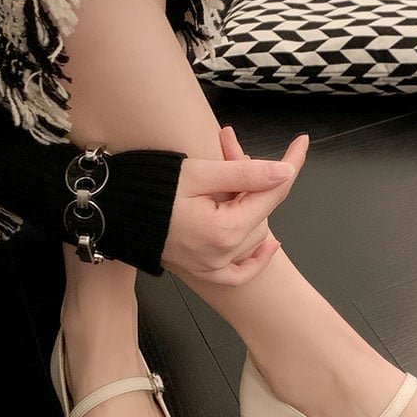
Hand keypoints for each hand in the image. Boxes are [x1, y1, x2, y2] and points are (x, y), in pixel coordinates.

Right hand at [161, 127, 309, 285]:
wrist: (114, 211)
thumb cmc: (152, 188)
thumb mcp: (201, 173)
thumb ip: (245, 174)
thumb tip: (285, 172)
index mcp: (224, 229)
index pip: (271, 194)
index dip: (289, 165)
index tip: (301, 143)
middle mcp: (222, 254)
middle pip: (262, 214)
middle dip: (255, 182)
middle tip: (231, 150)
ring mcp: (213, 266)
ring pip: (254, 236)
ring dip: (249, 208)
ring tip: (224, 180)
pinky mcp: (203, 271)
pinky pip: (239, 273)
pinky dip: (255, 260)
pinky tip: (268, 246)